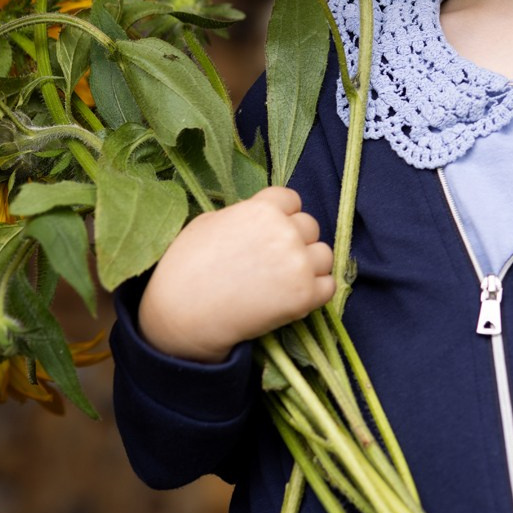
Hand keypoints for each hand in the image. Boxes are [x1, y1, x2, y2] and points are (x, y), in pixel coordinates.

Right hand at [137, 186, 335, 361]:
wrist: (183, 313)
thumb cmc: (186, 266)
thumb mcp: (208, 223)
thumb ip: (242, 215)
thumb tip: (256, 218)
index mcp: (262, 208)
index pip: (292, 200)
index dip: (282, 216)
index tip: (270, 232)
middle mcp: (285, 231)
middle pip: (310, 227)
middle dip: (296, 241)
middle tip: (274, 261)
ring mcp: (297, 263)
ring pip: (324, 255)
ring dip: (310, 266)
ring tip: (285, 280)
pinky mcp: (304, 295)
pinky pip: (329, 287)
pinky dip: (316, 293)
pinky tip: (293, 297)